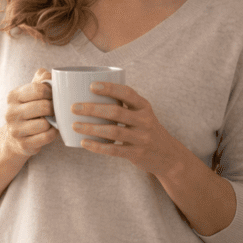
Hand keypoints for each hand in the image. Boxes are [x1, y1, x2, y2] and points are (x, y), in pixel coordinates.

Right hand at [1, 68, 57, 157]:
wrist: (14, 137)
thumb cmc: (28, 110)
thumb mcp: (30, 93)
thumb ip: (40, 80)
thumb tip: (49, 73)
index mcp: (13, 96)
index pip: (38, 89)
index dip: (51, 92)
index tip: (54, 96)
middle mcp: (11, 113)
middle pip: (44, 106)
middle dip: (54, 108)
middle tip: (55, 109)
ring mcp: (15, 130)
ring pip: (45, 124)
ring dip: (53, 122)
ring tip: (52, 120)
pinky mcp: (23, 144)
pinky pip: (46, 137)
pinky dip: (53, 133)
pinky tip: (50, 130)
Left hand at [71, 82, 186, 177]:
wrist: (168, 156)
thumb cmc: (146, 129)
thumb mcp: (142, 114)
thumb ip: (124, 105)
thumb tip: (89, 93)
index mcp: (144, 106)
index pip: (127, 93)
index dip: (109, 88)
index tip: (91, 86)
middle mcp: (145, 121)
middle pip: (116, 111)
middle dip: (93, 108)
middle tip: (74, 107)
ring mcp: (142, 138)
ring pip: (113, 131)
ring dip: (91, 128)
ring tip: (74, 125)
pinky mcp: (137, 154)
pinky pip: (114, 149)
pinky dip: (97, 146)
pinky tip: (84, 142)